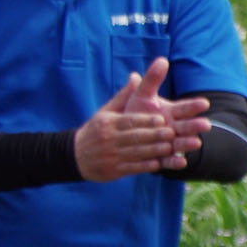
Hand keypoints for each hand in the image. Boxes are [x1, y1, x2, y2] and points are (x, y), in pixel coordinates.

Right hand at [73, 60, 205, 181]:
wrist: (74, 155)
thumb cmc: (96, 130)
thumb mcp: (106, 112)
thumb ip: (124, 96)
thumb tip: (136, 76)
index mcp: (108, 123)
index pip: (129, 121)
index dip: (146, 120)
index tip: (162, 119)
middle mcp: (109, 139)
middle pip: (135, 137)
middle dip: (154, 135)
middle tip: (172, 133)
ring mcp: (111, 155)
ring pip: (136, 153)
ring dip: (154, 151)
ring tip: (170, 147)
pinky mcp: (113, 170)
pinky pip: (132, 168)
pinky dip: (145, 166)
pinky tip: (158, 164)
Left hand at [131, 57, 210, 169]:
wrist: (124, 136)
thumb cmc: (135, 113)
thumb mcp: (141, 95)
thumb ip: (151, 80)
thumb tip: (162, 60)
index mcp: (172, 112)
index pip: (186, 108)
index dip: (194, 106)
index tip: (204, 103)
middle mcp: (174, 127)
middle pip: (187, 126)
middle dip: (196, 126)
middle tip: (206, 125)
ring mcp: (170, 143)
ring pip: (182, 143)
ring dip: (188, 143)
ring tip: (196, 143)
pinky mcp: (163, 157)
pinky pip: (170, 160)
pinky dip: (175, 161)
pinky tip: (181, 162)